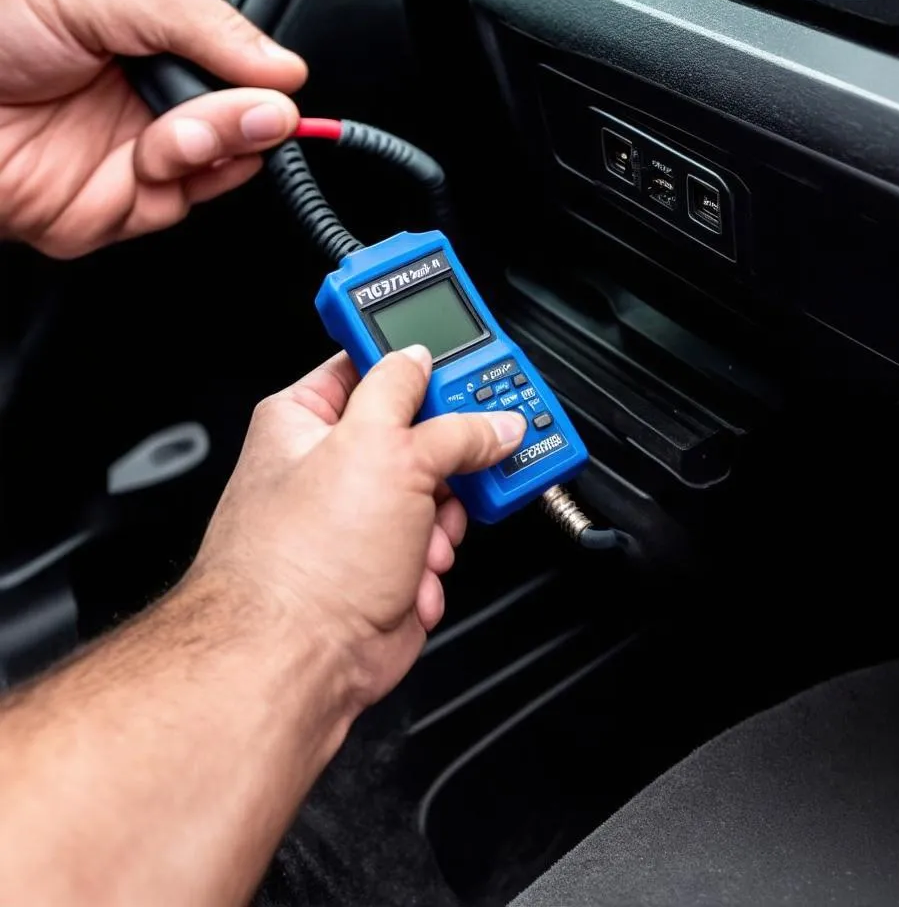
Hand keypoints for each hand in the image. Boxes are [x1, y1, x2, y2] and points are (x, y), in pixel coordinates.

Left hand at [0, 0, 306, 257]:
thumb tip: (284, 69)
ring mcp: (112, 167)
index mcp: (157, 64)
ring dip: (191, 166)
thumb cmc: (1, 3)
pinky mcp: (79, 212)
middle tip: (241, 118)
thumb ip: (207, 25)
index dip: (262, 109)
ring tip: (174, 133)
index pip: (237, 99)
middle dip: (233, 138)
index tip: (277, 108)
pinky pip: (133, 225)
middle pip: (224, 152)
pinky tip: (134, 169)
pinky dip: (141, 203)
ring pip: (187, 192)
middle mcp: (140, 118)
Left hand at [189, 347, 527, 710]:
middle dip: (449, 452)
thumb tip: (480, 411)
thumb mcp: (384, 452)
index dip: (419, 357)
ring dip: (446, 516)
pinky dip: (436, 559)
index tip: (461, 359)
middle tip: (477, 447)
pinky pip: (438, 540)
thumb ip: (443, 420)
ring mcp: (363, 516)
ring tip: (428, 533)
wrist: (299, 661)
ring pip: (439, 489)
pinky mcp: (388, 563)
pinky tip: (413, 573)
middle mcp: (333, 464)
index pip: (373, 362)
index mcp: (311, 418)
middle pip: (418, 428)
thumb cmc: (302, 559)